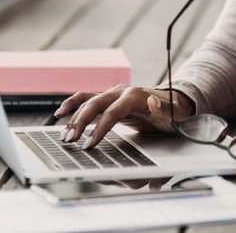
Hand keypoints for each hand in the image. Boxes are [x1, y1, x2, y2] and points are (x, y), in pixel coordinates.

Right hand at [53, 85, 193, 147]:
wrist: (172, 102)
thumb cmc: (173, 111)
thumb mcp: (174, 114)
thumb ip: (164, 109)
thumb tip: (153, 101)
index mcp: (134, 96)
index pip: (112, 112)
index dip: (100, 128)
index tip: (89, 144)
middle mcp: (120, 91)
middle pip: (95, 105)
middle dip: (81, 122)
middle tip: (70, 140)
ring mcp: (113, 93)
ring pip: (88, 101)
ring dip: (74, 117)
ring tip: (64, 135)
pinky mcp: (108, 99)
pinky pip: (87, 99)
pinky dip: (73, 104)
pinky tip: (60, 114)